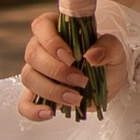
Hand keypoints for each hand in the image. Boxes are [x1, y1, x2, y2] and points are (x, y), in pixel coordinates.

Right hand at [18, 3, 124, 119]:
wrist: (107, 83)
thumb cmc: (107, 60)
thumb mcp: (115, 50)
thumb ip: (107, 47)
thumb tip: (92, 55)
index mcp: (56, 29)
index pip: (41, 26)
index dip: (51, 41)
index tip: (71, 57)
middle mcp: (41, 48)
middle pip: (32, 55)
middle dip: (56, 70)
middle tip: (81, 80)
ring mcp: (36, 72)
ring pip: (28, 78)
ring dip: (51, 90)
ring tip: (75, 98)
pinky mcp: (37, 94)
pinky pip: (24, 103)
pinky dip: (33, 110)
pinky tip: (49, 113)